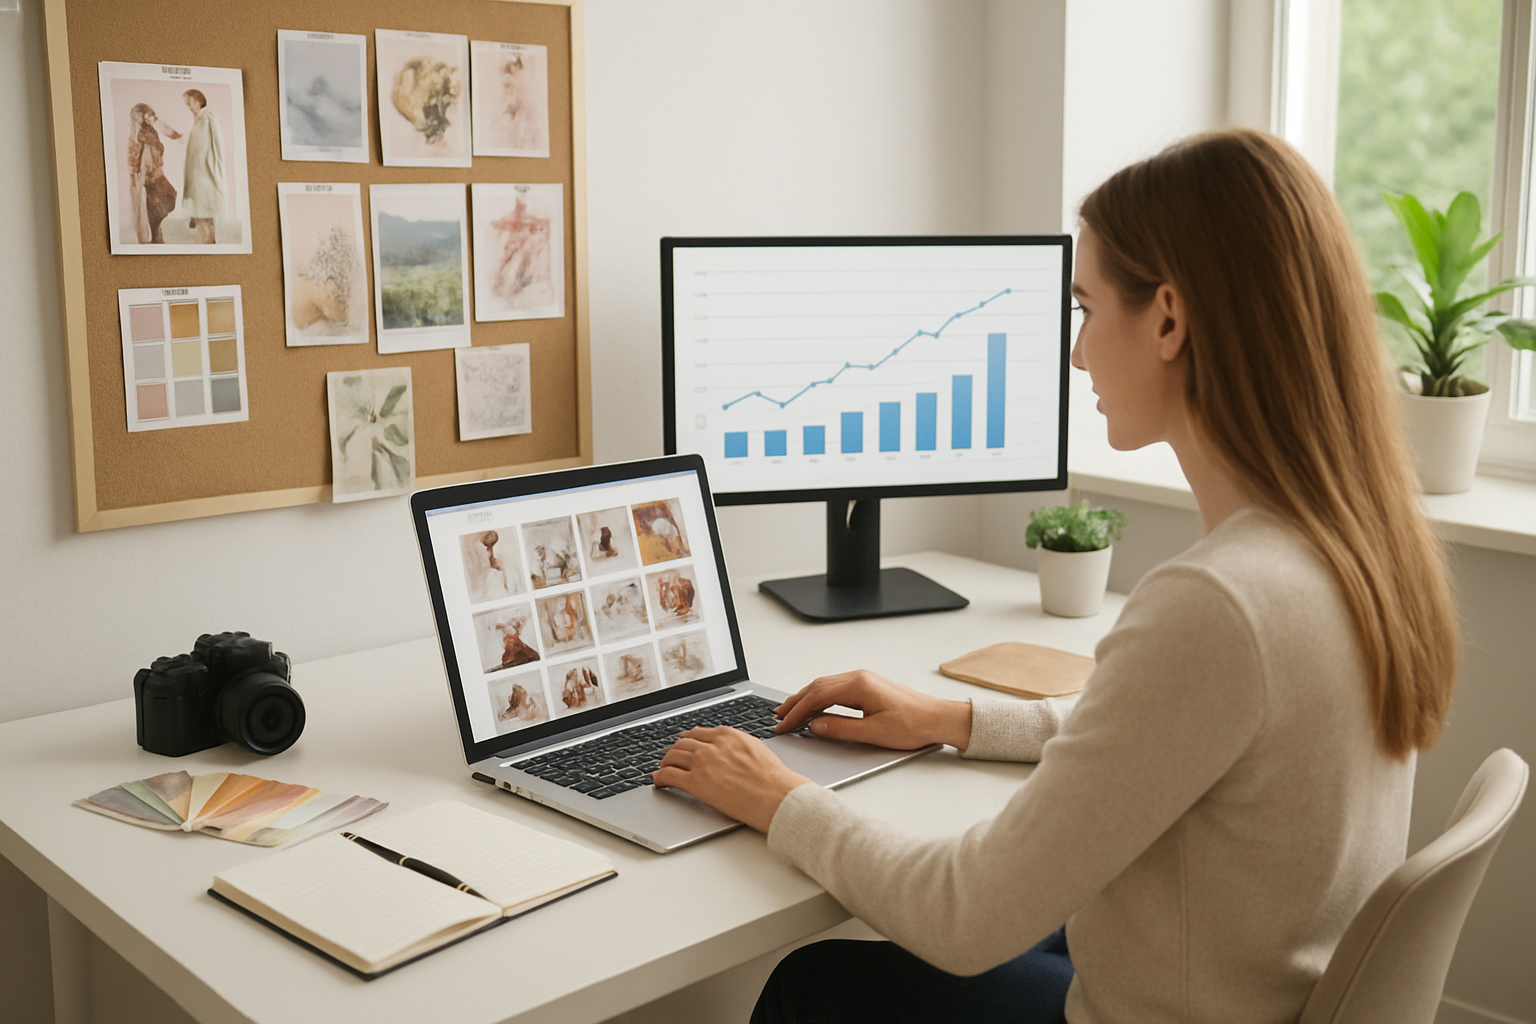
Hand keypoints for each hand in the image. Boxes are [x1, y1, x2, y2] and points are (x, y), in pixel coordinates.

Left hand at [653, 727, 810, 832]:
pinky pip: (668, 775)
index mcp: (728, 735)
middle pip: (682, 743)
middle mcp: (712, 745)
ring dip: (665, 763)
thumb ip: (737, 746)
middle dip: (675, 751)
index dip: (688, 740)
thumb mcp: (756, 749)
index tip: (684, 745)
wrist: (776, 795)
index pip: (698, 733)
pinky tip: (659, 782)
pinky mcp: (696, 782)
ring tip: (663, 769)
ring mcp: (702, 763)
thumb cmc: (773, 778)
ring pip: (672, 756)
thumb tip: (730, 751)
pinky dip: (660, 777)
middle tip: (671, 758)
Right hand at [773, 670, 972, 750]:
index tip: (783, 725)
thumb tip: (815, 726)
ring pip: (825, 685)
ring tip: (790, 711)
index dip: (797, 712)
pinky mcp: (869, 685)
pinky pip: (836, 687)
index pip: (817, 697)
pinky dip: (820, 696)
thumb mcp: (874, 733)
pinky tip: (815, 706)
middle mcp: (859, 677)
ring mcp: (864, 679)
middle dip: (795, 702)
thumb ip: (840, 729)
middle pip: (817, 686)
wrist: (939, 718)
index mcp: (858, 686)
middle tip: (778, 717)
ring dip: (806, 697)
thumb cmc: (914, 725)